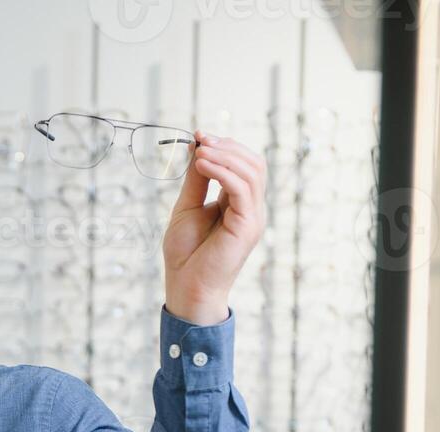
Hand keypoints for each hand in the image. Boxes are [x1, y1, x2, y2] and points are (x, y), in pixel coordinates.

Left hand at [162, 131, 265, 324]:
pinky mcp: (247, 226)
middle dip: (227, 146)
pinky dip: (223, 172)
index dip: (224, 146)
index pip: (243, 165)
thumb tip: (197, 145)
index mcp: (239, 204)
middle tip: (201, 140)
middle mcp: (251, 209)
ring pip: (252, 172)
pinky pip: (243, 189)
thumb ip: (196, 179)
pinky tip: (202, 165)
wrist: (186, 287)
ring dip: (224, 156)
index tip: (199, 135)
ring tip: (199, 153)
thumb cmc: (186, 254)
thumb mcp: (187, 207)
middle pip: (253, 163)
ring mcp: (252, 217)